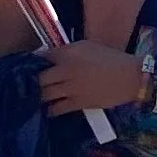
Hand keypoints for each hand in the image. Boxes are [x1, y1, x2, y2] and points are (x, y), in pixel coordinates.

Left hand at [37, 41, 154, 118]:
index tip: (28, 66)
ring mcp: (71, 88)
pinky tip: (46, 110)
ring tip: (32, 98)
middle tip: (26, 85)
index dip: (33, 62)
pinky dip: (49, 110)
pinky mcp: (78, 103)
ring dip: (37, 96)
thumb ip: (67, 51)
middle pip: (39, 78)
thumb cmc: (111, 58)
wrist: (130, 77)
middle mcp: (66, 70)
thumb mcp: (87, 46)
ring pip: (44, 94)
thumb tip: (50, 56)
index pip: (42, 57)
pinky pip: (57, 109)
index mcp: (68, 54)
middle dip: (31, 82)